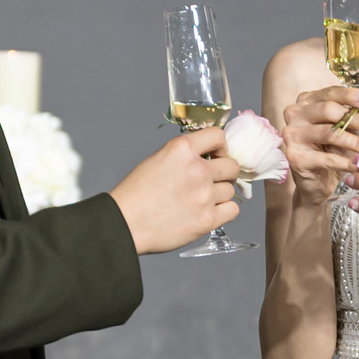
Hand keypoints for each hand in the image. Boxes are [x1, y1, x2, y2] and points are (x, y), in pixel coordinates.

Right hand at [111, 129, 240, 253]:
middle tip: (214, 180)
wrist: (125, 223)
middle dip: (225, 172)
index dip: (221, 146)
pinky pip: (233, 210)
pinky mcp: (207, 219)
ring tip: (202, 200)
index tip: (217, 155)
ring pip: (230, 189)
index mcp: (181, 149)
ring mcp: (204, 195)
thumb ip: (184, 156)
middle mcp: (197, 169)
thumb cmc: (136, 194)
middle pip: (232, 166)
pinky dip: (225, 210)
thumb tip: (207, 158)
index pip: (218, 136)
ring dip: (220, 193)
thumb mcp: (157, 160)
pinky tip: (210, 211)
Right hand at [282, 85, 358, 204]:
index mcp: (305, 102)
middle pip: (329, 110)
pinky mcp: (295, 157)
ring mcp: (292, 135)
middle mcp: (294, 115)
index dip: (351, 96)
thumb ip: (352, 115)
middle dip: (357, 120)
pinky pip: (328, 158)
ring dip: (356, 142)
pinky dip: (348, 163)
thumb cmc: (329, 151)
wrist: (316, 182)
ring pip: (330, 133)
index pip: (329, 93)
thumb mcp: (342, 128)